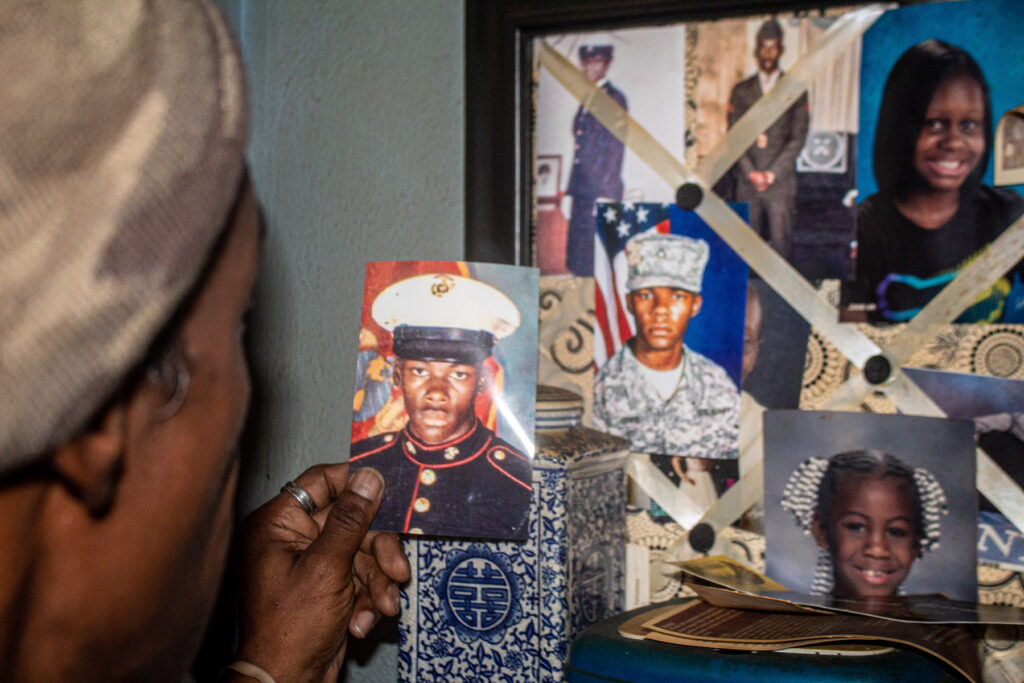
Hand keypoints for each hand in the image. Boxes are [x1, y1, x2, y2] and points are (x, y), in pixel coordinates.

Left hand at [233, 464, 410, 681]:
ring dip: (379, 581)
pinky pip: (360, 578)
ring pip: (362, 553)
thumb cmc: (290, 630)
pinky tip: (363, 622)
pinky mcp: (328, 588)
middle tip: (397, 570)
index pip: (322, 482)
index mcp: (278, 524)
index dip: (357, 484)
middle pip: (352, 521)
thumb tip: (369, 477)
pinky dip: (368, 599)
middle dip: (378, 551)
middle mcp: (293, 539)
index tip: (391, 489)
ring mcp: (312, 565)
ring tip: (384, 607)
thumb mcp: (326, 567)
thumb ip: (351, 520)